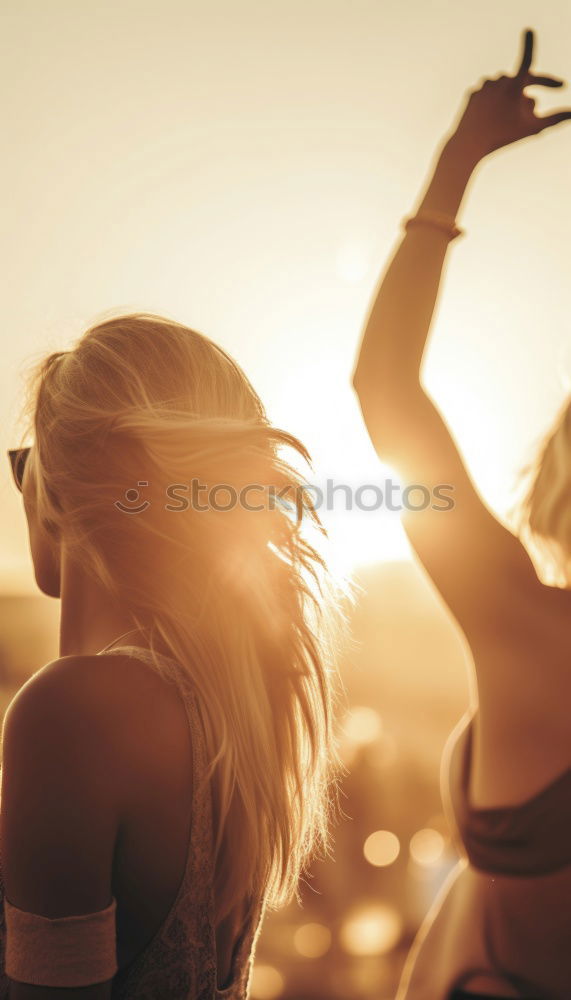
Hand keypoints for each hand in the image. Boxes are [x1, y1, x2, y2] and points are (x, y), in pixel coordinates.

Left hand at [450, 29, 570, 161]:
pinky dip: (493, 103)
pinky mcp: (472, 93)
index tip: (528, 31)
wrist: (468, 145)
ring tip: (512, 114)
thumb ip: (555, 119)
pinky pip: (489, 94)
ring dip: (513, 97)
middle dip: (537, 86)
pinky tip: (490, 115)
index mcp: (514, 85)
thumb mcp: (533, 128)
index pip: (526, 58)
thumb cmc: (503, 137)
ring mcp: (484, 86)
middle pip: (523, 79)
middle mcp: (498, 80)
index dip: (529, 44)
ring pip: (505, 88)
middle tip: (557, 86)